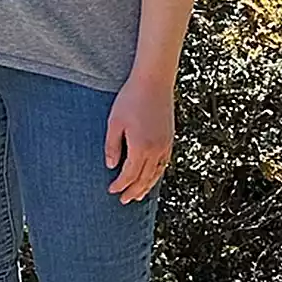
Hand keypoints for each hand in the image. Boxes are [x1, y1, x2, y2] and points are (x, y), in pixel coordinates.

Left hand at [105, 73, 174, 204]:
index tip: (111, 190)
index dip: (120, 185)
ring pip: (156, 173)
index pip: (129, 174)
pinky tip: (151, 177)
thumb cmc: (131, 98)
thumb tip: (111, 166)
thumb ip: (112, 146)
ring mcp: (165, 145)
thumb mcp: (114, 122)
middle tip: (124, 200)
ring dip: (147, 186)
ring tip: (138, 195)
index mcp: (141, 147)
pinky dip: (157, 174)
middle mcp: (156, 150)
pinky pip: (164, 164)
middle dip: (133, 191)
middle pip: (144, 179)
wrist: (154, 81)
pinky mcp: (169, 138)